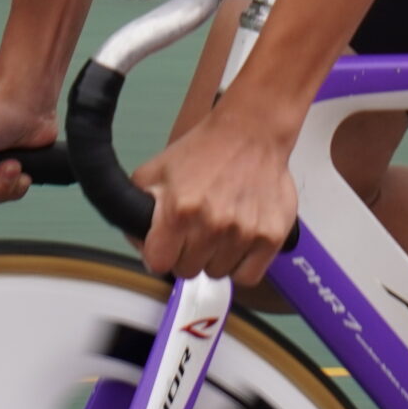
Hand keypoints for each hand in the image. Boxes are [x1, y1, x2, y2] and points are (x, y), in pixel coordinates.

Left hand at [135, 109, 299, 285]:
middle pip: (188, 271)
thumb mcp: (155, 171)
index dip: (160, 253)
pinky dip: (242, 264)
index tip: (167, 244)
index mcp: (179, 211)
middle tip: (197, 230)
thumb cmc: (204, 151)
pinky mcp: (271, 236)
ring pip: (217, 274)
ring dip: (216, 257)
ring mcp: (244, 233)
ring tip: (221, 229)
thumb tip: (138, 243)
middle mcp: (213, 225)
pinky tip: (239, 241)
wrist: (251, 132)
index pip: (158, 264)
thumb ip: (136, 209)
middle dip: (188, 253)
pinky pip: (248, 276)